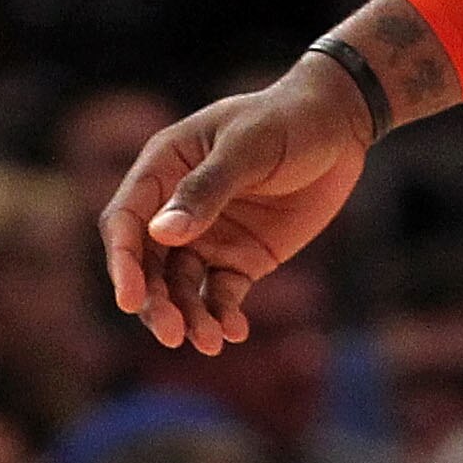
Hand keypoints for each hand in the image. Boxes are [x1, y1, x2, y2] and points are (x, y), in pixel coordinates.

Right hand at [99, 58, 369, 351]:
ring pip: (182, 288)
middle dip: (156, 302)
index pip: (127, 221)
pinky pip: (221, 295)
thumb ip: (206, 188)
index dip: (123, 262)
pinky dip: (223, 315)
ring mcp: (207, 236)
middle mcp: (176, 208)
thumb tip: (161, 233)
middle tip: (173, 334)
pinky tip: (235, 332)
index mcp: (164, 168)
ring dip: (189, 317)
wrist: (339, 127)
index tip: (130, 299)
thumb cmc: (287, 120)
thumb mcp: (248, 147)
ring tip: (210, 342)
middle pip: (148, 265)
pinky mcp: (240, 258)